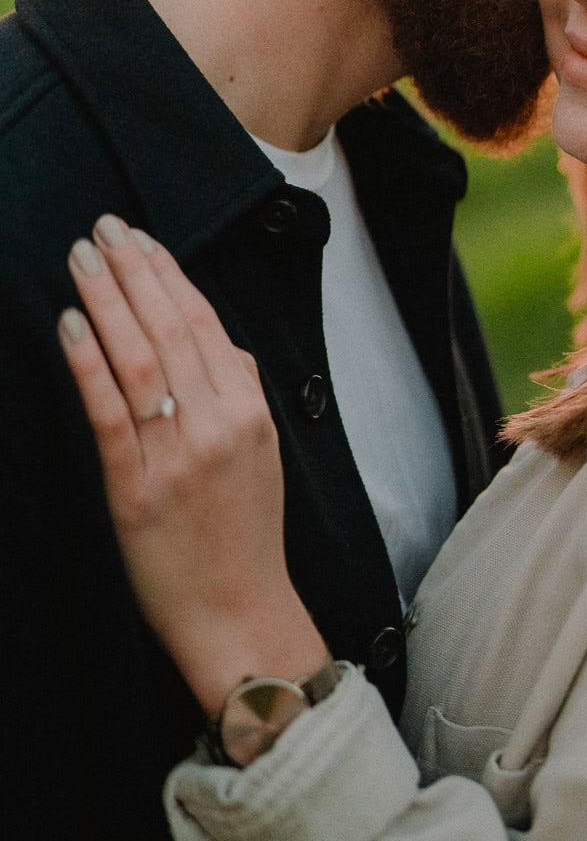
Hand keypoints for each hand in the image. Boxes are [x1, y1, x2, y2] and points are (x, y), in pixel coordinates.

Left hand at [59, 215, 327, 714]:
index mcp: (251, 411)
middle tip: (102, 227)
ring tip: (81, 258)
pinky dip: (88, 362)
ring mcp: (178, 456)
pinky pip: (110, 414)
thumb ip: (245, 394)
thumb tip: (224, 345)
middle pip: (171, 328)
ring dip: (106, 300)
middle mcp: (219, 424)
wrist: (239, 613)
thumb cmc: (246, 535)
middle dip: (133, 270)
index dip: (169, 274)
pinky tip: (69, 324)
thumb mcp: (264, 455)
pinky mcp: (137, 490)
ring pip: (139, 358)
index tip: (141, 237)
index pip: (206, 323)